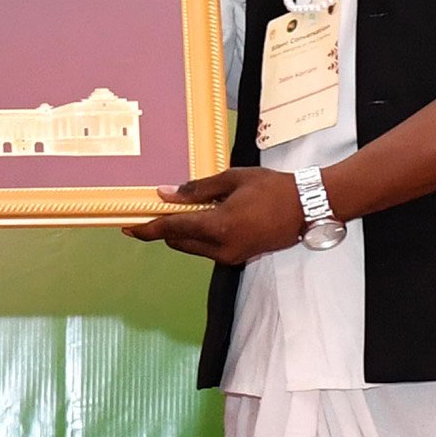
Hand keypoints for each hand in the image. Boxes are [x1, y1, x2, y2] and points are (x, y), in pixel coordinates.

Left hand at [122, 168, 304, 265]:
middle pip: (180, 242)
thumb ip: (198, 189)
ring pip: (194, 247)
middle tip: (154, 209)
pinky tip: (203, 216)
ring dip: (183, 232)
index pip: (174, 230)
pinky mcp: (241, 257)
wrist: (307, 207)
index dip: (149, 229)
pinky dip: (200, 235)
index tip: (128, 228)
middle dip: (164, 229)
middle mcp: (223, 248)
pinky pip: (209, 248)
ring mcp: (232, 256)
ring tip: (182, 208)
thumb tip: (166, 194)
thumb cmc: (271, 187)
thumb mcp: (233, 179)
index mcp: (220, 227)